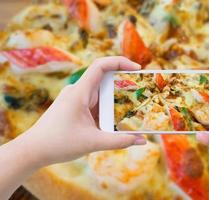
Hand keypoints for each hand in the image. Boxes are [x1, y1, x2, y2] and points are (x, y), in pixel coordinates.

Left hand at [17, 56, 145, 166]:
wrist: (33, 151)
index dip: (120, 62)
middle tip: (142, 93)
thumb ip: (120, 141)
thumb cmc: (58, 144)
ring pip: (101, 94)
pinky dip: (107, 110)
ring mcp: (76, 100)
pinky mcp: (75, 108)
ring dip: (116, 101)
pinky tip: (116, 121)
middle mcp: (78, 92)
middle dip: (124, 85)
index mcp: (79, 92)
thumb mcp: (93, 142)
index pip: (100, 66)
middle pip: (105, 80)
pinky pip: (95, 104)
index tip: (137, 69)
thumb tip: (143, 141)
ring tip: (133, 110)